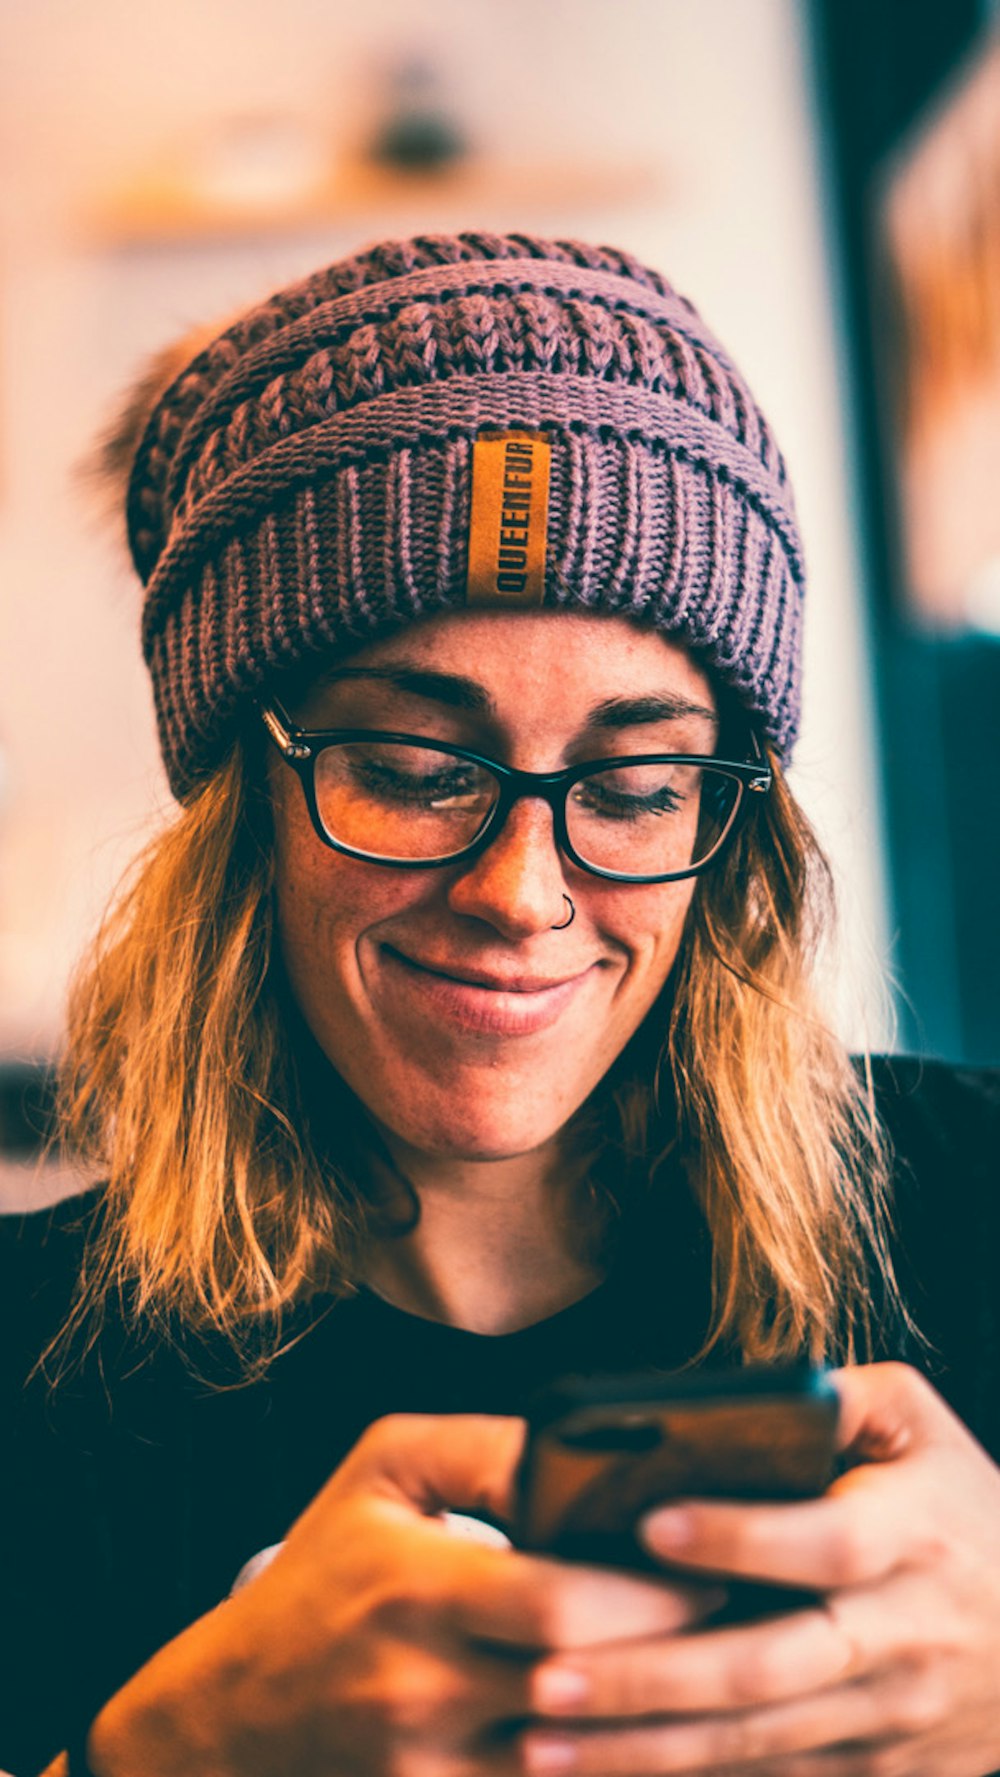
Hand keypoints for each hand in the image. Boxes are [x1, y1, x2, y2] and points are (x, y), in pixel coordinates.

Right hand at [86, 1413, 715, 1776]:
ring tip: (716, 1681)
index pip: (560, 1602)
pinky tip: (648, 1737)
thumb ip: (484, 1448)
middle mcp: (421, 1690)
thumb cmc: (322, 1578)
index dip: (650, 1593)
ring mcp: (429, 1771)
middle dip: (674, 1656)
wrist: (229, 1721)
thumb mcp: (381, 1472)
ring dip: (653, 1724)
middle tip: (737, 1623)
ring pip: (580, 1760)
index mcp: (412, 1588)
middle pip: (585, 1685)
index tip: (710, 1571)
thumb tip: (581, 1450)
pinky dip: (604, 1769)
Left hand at [524, 1363, 999, 1774]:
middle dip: (649, 1675)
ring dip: (643, 1748)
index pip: (824, 1545)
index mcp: (912, 1538)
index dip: (739, 1539)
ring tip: (539, 1740)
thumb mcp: (923, 1427)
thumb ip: (841, 1397)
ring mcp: (889, 1719)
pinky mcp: (878, 1772)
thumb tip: (751, 1392)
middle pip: (767, 1667)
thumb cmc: (961, 1508)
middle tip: (545, 1672)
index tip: (647, 1527)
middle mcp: (900, 1636)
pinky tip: (605, 1776)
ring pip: (755, 1743)